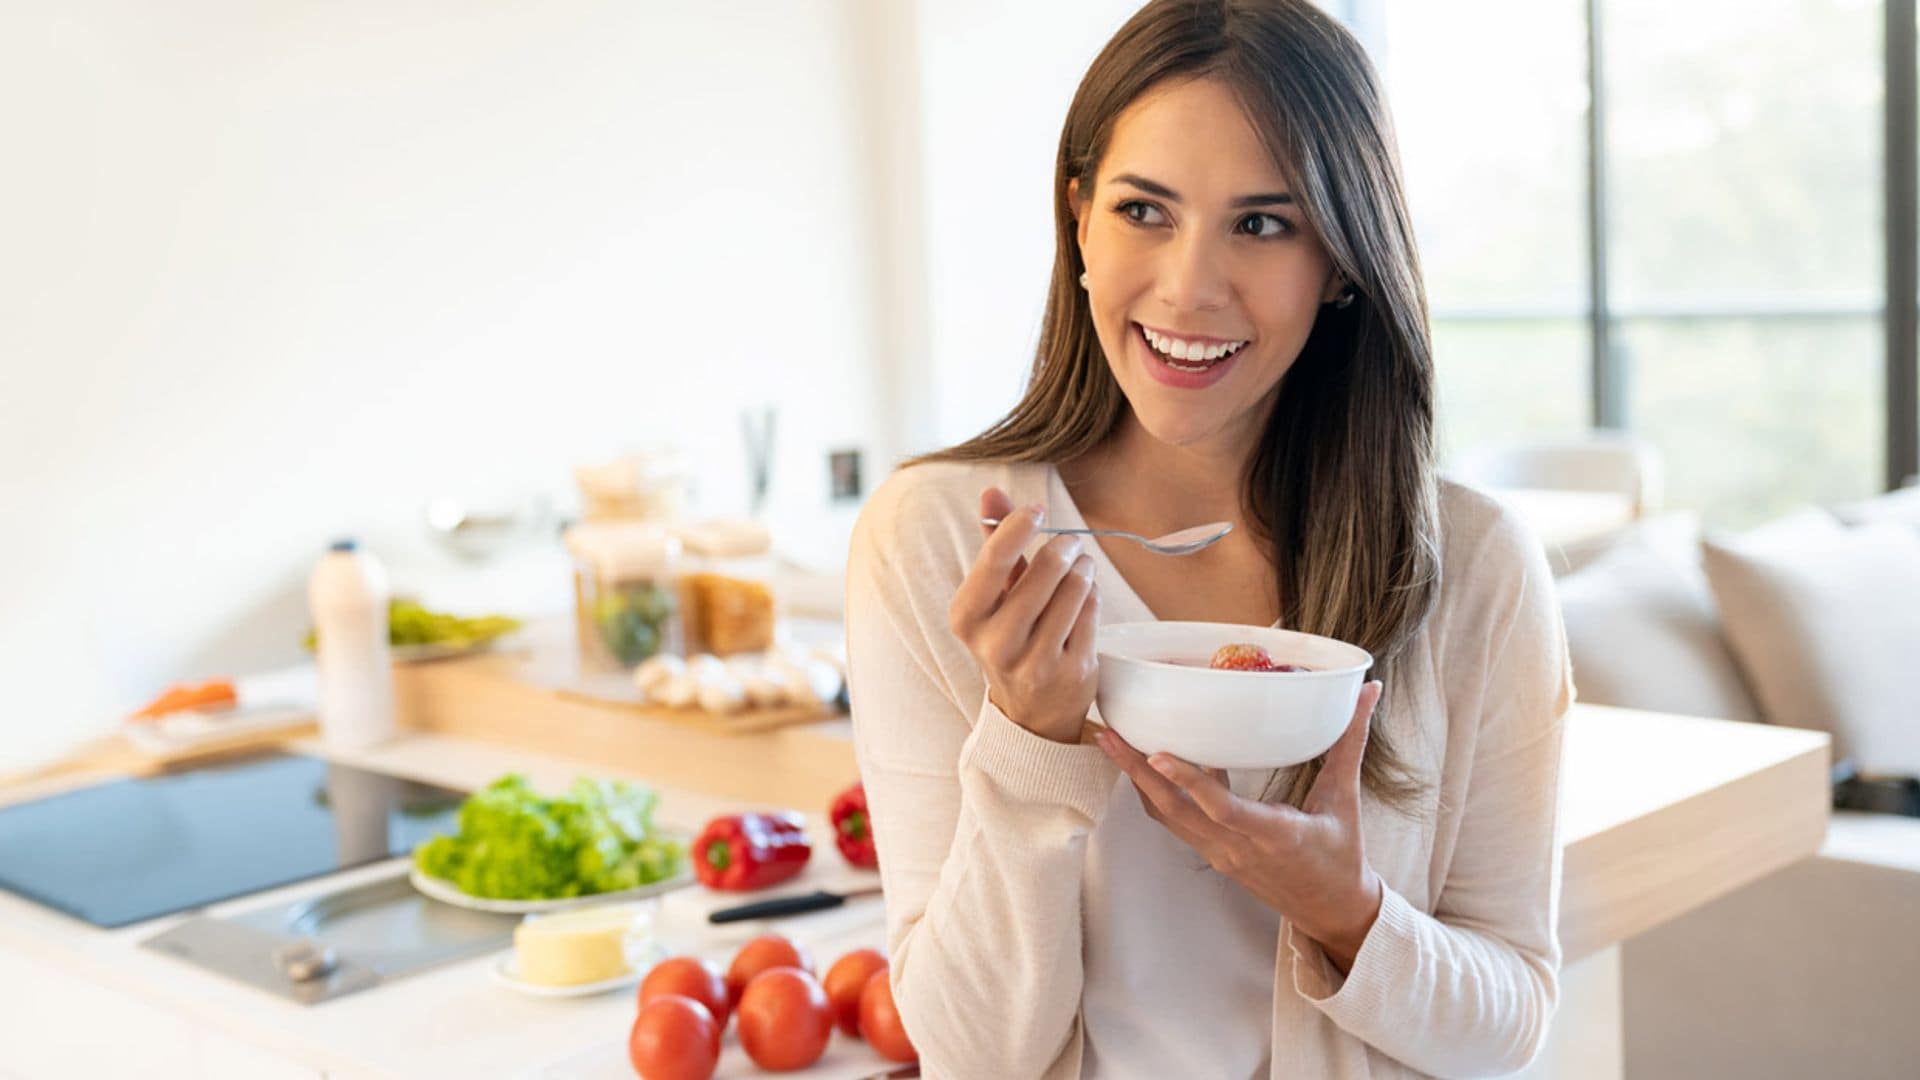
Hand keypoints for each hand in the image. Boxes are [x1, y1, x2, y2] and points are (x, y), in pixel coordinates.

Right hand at [948, 487, 1099, 743]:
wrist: (1030, 713)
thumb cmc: (1009, 638)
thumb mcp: (993, 595)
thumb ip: (993, 543)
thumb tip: (990, 492)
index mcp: (967, 618)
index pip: (996, 559)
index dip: (1020, 525)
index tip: (1037, 511)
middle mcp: (996, 643)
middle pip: (1045, 569)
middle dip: (1064, 547)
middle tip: (1070, 543)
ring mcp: (1036, 662)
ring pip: (1075, 589)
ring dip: (1083, 569)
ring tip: (1081, 566)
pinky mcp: (1072, 672)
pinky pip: (1093, 613)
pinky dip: (1093, 597)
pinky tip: (1086, 597)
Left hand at [1096, 681, 1386, 972]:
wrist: (1332, 910)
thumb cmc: (1342, 855)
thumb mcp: (1346, 799)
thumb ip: (1352, 742)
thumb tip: (1370, 691)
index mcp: (1274, 835)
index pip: (1223, 809)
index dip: (1189, 781)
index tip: (1157, 752)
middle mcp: (1237, 848)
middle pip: (1174, 811)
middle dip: (1137, 772)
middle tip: (1107, 734)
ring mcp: (1220, 855)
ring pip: (1167, 817)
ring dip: (1137, 781)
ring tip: (1113, 742)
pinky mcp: (1212, 856)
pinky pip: (1176, 823)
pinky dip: (1158, 793)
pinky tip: (1149, 762)